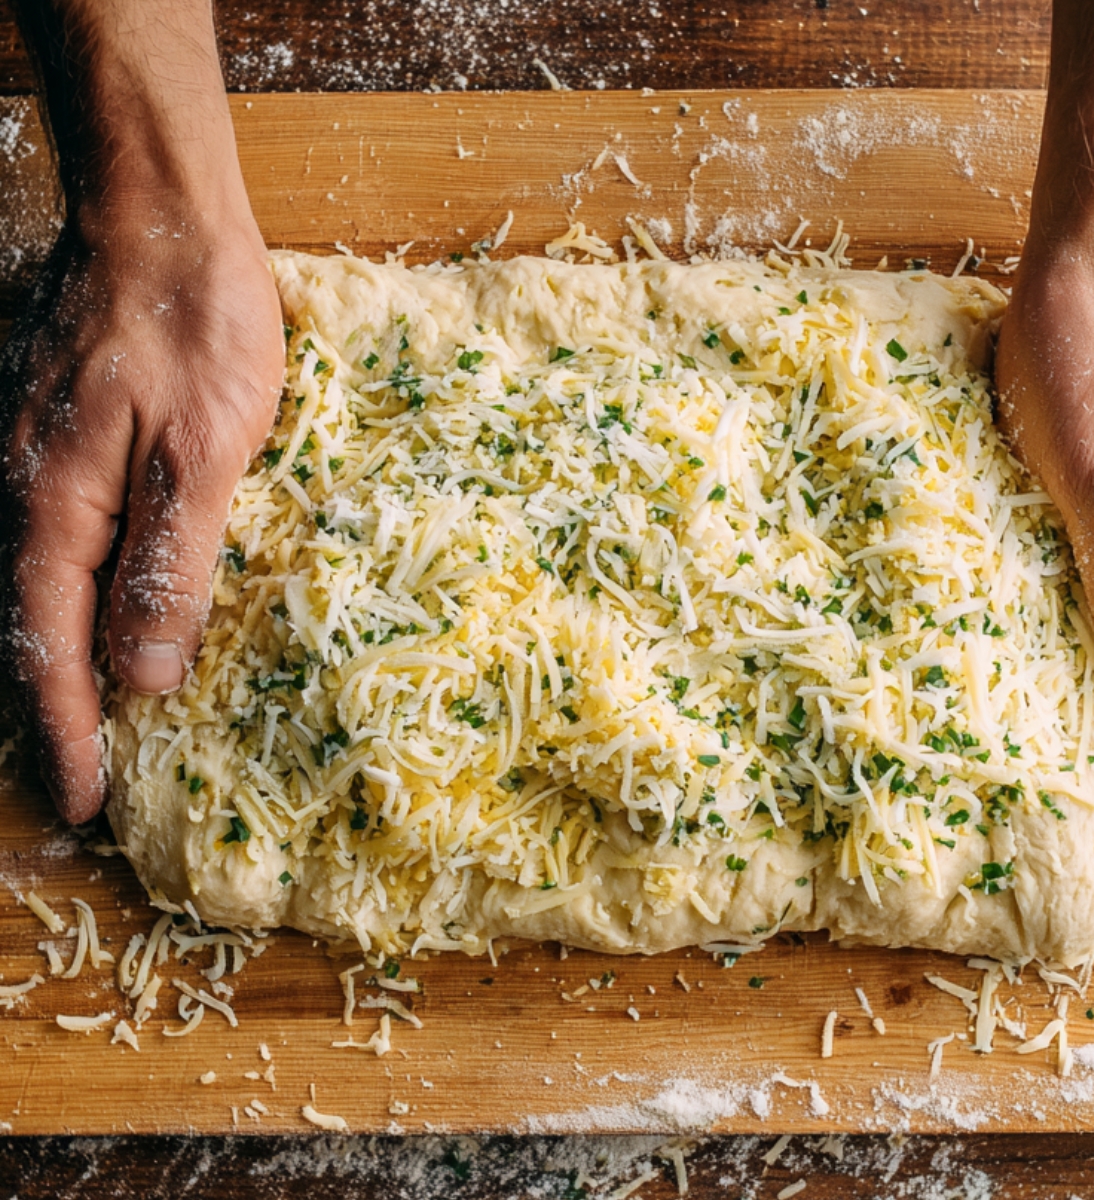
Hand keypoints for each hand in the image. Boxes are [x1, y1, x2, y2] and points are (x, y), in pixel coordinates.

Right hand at [0, 202, 281, 822]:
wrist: (161, 220)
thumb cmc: (193, 326)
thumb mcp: (202, 450)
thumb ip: (169, 562)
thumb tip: (142, 672)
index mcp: (56, 508)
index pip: (50, 648)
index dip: (68, 731)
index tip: (81, 801)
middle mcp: (27, 494)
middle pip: (29, 628)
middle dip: (53, 712)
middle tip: (78, 781)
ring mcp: (37, 464)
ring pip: (40, 589)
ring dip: (60, 662)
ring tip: (86, 724)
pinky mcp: (63, 441)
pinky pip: (59, 542)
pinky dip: (73, 600)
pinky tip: (97, 616)